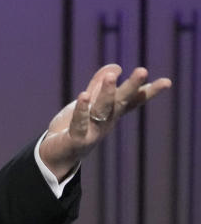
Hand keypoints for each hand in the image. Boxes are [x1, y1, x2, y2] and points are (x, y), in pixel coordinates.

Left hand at [39, 64, 171, 179]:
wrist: (54, 156)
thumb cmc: (72, 128)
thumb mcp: (87, 104)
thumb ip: (98, 85)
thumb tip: (116, 67)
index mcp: (110, 113)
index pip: (131, 99)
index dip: (148, 91)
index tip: (168, 82)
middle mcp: (106, 122)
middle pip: (120, 101)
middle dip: (132, 86)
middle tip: (142, 70)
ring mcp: (93, 131)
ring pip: (102, 110)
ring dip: (107, 92)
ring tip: (111, 76)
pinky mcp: (77, 139)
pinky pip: (80, 124)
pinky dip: (81, 110)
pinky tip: (83, 95)